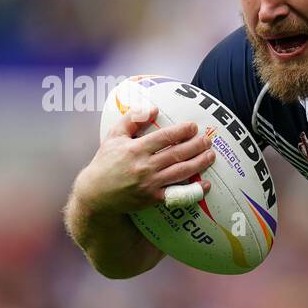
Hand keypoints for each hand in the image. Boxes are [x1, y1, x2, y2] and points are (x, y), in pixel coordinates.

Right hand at [74, 105, 214, 215]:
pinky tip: (206, 184)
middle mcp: (144, 166)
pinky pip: (178, 194)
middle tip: (208, 139)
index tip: (193, 126)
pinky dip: (193, 190)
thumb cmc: (106, 162)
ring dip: (199, 163)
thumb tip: (152, 108)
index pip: (164, 137)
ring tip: (211, 155)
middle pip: (177, 154)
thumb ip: (132, 120)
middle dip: (196, 145)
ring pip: (181, 172)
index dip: (181, 131)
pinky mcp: (153, 199)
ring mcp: (150, 183)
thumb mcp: (114, 137)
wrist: (96, 194)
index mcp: (135, 149)